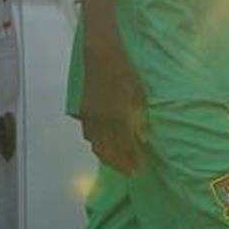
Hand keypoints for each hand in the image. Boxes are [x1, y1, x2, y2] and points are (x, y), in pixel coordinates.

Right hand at [80, 22, 146, 173]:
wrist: (102, 57)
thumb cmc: (125, 72)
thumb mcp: (139, 94)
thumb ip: (140, 118)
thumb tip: (144, 138)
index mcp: (119, 116)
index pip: (126, 146)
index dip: (132, 160)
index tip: (140, 169)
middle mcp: (103, 121)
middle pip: (111, 151)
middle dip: (121, 164)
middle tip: (130, 171)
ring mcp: (91, 118)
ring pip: (97, 146)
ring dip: (108, 158)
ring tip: (118, 163)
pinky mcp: (84, 113)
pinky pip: (89, 136)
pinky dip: (97, 145)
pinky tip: (103, 146)